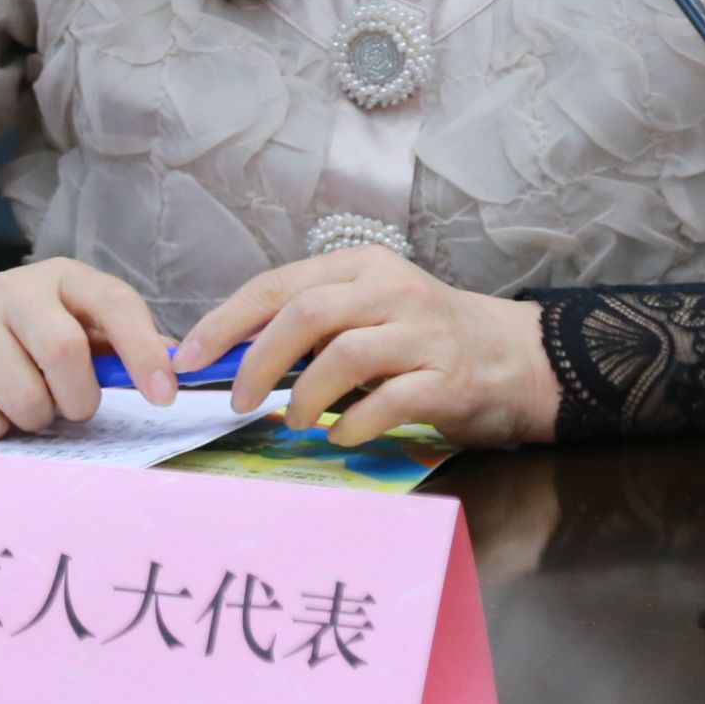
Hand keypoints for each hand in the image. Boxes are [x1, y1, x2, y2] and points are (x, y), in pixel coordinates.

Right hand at [0, 260, 177, 438]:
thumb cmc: (18, 336)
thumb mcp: (70, 325)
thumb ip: (116, 344)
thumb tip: (177, 365)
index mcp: (62, 278)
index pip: (114, 303)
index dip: (144, 350)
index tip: (164, 395)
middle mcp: (14, 287)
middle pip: (65, 351)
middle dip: (78, 400)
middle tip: (70, 410)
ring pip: (22, 394)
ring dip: (33, 420)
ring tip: (23, 406)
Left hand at [172, 247, 560, 448]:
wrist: (516, 357)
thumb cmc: (428, 337)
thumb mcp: (372, 310)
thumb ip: (315, 323)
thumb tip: (236, 355)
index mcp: (363, 267)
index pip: (280, 284)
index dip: (227, 321)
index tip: (189, 356)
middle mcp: (392, 291)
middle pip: (306, 314)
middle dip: (258, 360)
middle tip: (239, 400)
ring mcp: (422, 334)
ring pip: (343, 356)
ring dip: (304, 398)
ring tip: (295, 423)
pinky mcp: (446, 379)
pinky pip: (386, 403)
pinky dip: (352, 425)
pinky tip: (340, 436)